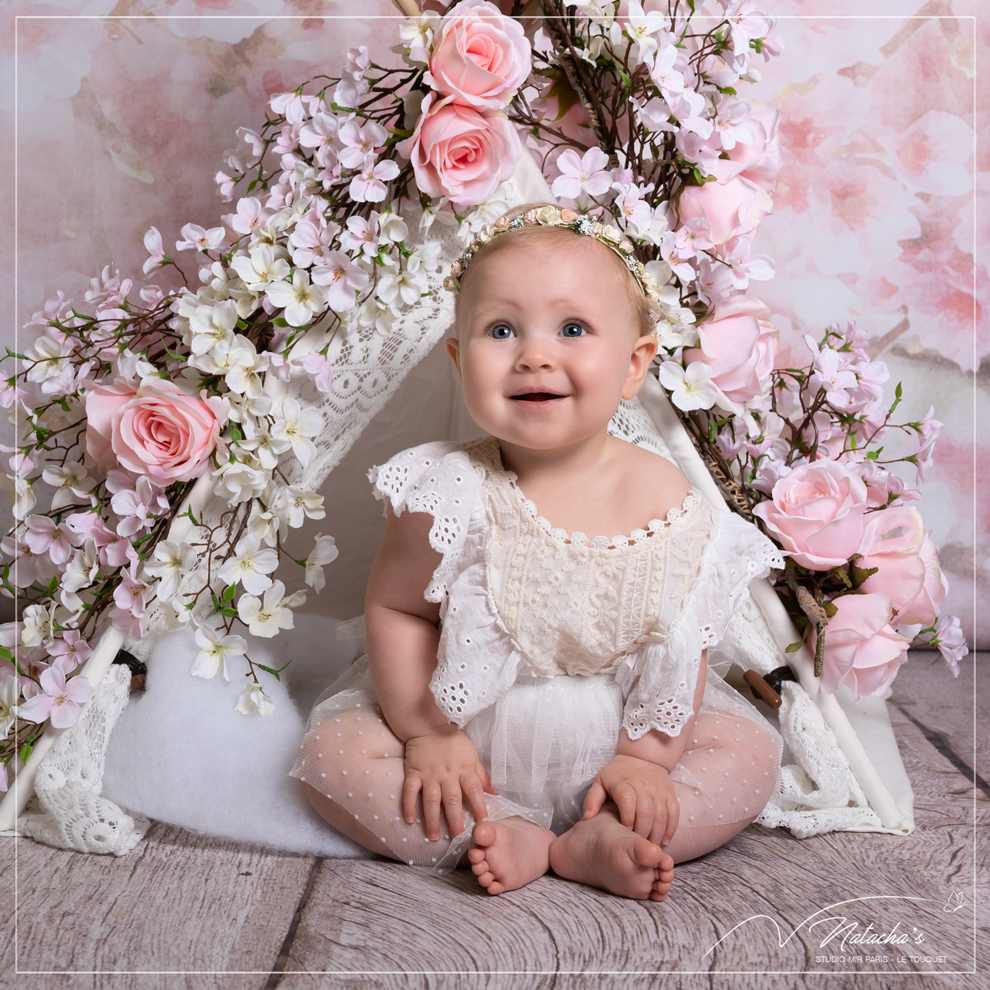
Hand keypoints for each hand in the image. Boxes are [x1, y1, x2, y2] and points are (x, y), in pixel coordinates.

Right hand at [402, 724, 497, 840]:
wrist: (428, 725)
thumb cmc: (453, 742)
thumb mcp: (472, 755)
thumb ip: (482, 775)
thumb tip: (495, 793)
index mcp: (464, 769)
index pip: (474, 790)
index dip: (479, 806)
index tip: (483, 823)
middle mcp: (447, 773)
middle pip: (452, 800)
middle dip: (455, 821)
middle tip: (458, 838)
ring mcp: (429, 774)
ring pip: (431, 800)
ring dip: (432, 819)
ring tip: (434, 837)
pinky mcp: (413, 772)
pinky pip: (410, 791)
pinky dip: (409, 806)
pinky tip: (410, 821)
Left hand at [583, 754, 679, 846]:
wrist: (642, 756)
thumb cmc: (618, 773)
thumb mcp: (600, 781)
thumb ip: (592, 799)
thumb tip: (587, 818)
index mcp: (624, 783)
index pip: (627, 801)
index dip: (626, 820)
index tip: (624, 834)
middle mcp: (643, 786)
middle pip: (646, 812)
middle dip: (642, 833)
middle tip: (637, 846)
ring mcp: (659, 790)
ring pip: (661, 816)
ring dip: (656, 835)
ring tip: (649, 847)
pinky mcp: (670, 794)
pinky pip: (674, 814)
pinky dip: (670, 830)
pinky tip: (663, 841)